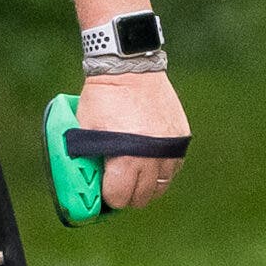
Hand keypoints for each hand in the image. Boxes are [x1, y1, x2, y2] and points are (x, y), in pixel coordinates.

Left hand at [78, 70, 188, 210]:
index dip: (109, 196)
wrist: (130, 68)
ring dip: (147, 186)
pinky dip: (162, 171)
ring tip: (134, 178)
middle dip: (128, 195)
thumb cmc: (103, 97)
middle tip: (118, 187)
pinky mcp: (180, 137)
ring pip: (162, 185)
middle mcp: (151, 157)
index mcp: (125, 157)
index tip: (105, 190)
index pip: (120, 196)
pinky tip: (149, 165)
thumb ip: (88, 157)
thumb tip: (86, 181)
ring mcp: (169, 147)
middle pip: (143, 196)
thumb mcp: (84, 128)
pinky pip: (174, 167)